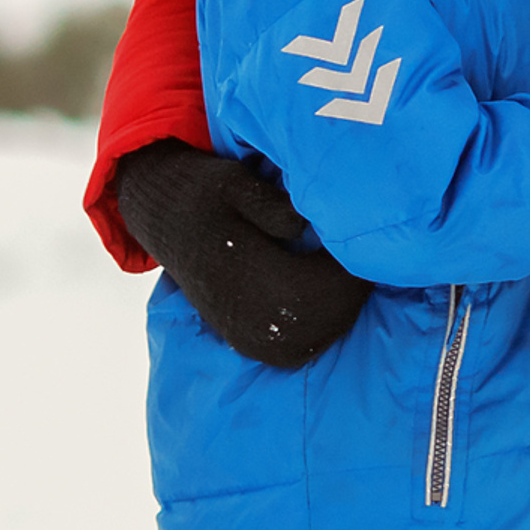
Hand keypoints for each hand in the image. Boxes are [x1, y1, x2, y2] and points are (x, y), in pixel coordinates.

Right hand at [113, 139, 371, 368]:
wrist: (164, 219)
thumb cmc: (203, 193)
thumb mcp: (235, 183)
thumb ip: (274, 207)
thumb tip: (310, 229)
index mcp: (253, 279)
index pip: (332, 288)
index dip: (359, 268)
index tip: (366, 238)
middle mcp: (252, 320)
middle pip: (334, 317)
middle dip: (356, 286)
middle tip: (363, 250)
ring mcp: (249, 339)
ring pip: (322, 336)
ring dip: (342, 306)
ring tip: (344, 267)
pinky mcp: (247, 344)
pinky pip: (302, 347)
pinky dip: (323, 322)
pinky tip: (324, 289)